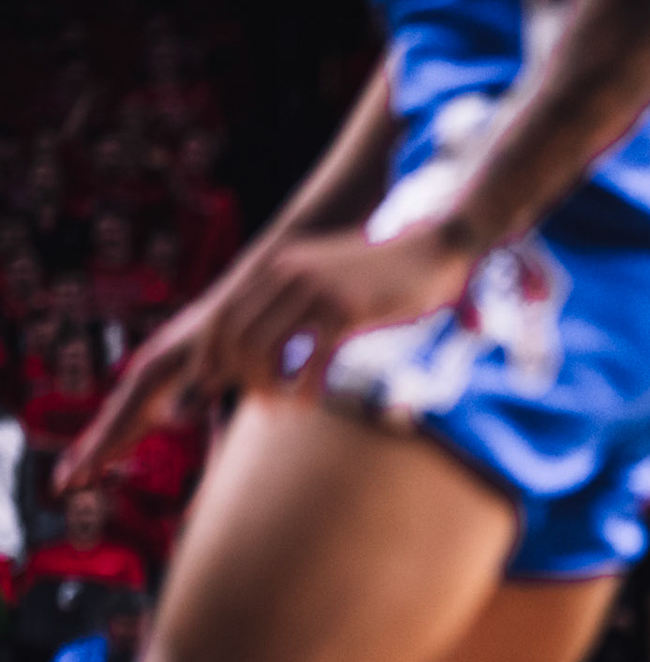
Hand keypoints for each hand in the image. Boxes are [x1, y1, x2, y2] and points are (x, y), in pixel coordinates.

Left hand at [58, 223, 476, 491]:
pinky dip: (302, 390)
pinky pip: (310, 361)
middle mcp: (287, 273)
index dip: (210, 357)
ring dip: (267, 388)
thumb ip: (289, 298)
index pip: (223, 316)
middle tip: (257, 406)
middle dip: (238, 380)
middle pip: (238, 338)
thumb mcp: (321, 279)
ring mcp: (315, 290)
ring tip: (279, 408)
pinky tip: (306, 404)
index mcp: (274, 264)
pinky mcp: (346, 311)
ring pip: (266, 350)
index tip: (209, 388)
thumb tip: (261, 338)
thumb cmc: (378, 276)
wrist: (430, 253)